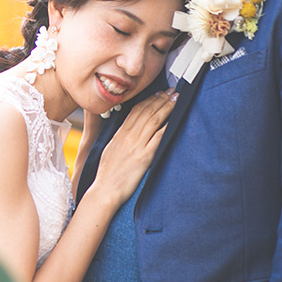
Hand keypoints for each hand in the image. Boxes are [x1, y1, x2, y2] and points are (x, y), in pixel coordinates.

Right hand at [90, 90, 177, 208]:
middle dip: (161, 99)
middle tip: (172, 90)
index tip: (159, 93)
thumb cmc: (107, 174)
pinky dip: (167, 126)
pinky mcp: (144, 157)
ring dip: (166, 107)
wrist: (105, 190)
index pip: (136, 110)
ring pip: (153, 120)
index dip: (149, 99)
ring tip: (176, 99)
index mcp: (120, 134)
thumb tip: (128, 131)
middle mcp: (128, 136)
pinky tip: (175, 119)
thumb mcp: (110, 150)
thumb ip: (120, 139)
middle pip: (146, 111)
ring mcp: (136, 146)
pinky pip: (158, 137)